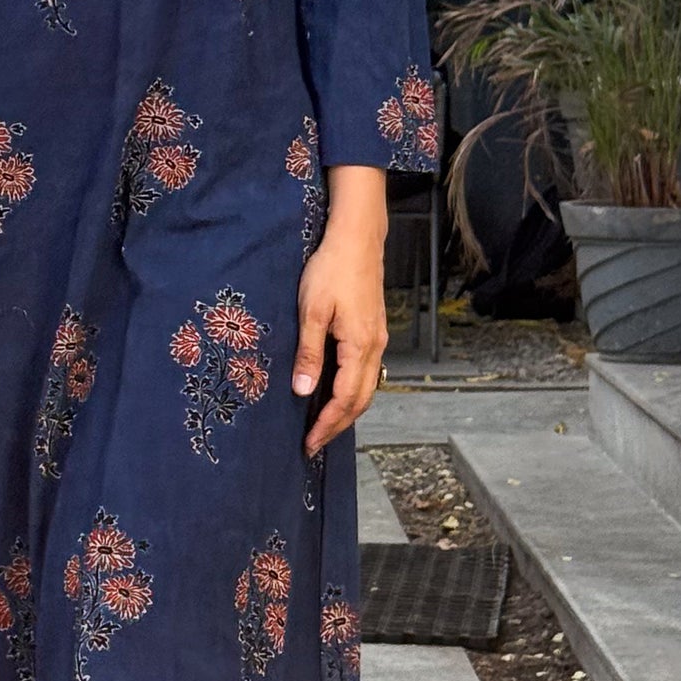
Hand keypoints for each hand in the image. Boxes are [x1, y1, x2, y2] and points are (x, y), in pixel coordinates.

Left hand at [293, 166, 388, 456]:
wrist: (357, 237)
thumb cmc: (331, 269)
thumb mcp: (312, 312)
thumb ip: (308, 353)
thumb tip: (303, 391)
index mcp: (359, 346)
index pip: (344, 399)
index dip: (327, 424)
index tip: (309, 443)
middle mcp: (374, 347)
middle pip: (360, 401)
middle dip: (337, 426)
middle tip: (314, 444)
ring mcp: (377, 339)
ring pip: (366, 388)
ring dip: (346, 411)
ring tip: (323, 426)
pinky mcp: (373, 331)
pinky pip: (366, 373)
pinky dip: (352, 392)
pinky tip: (336, 396)